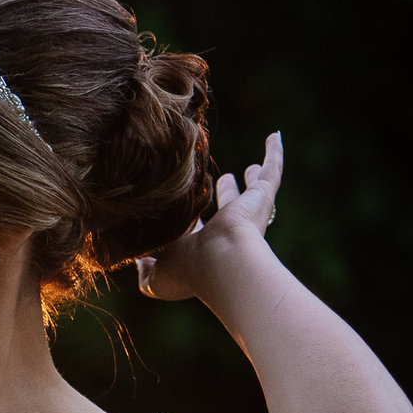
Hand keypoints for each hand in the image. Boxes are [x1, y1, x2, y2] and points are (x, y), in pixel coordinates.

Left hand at [136, 130, 281, 302]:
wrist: (221, 263)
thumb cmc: (186, 270)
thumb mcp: (157, 274)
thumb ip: (145, 268)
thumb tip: (138, 260)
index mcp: (202, 245)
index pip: (197, 229)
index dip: (191, 220)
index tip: (183, 210)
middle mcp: (227, 229)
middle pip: (228, 207)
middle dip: (226, 195)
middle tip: (223, 180)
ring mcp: (248, 212)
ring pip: (252, 191)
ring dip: (252, 178)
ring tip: (250, 167)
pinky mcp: (262, 197)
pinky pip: (272, 170)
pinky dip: (275, 153)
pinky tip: (274, 137)